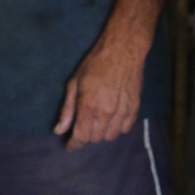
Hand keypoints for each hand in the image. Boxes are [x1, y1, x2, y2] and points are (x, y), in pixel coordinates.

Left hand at [55, 31, 146, 149]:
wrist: (123, 50)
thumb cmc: (95, 63)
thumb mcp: (74, 83)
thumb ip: (67, 109)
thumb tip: (59, 130)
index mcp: (88, 106)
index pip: (80, 136)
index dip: (74, 144)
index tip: (70, 145)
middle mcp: (106, 112)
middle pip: (95, 138)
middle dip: (87, 135)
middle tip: (84, 125)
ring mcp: (122, 111)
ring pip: (110, 136)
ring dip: (102, 133)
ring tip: (98, 122)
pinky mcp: (135, 107)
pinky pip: (125, 129)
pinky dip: (117, 128)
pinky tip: (112, 119)